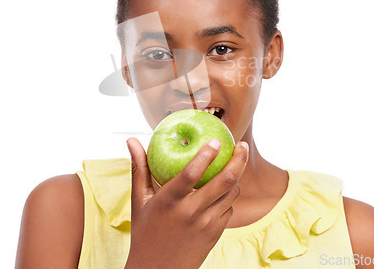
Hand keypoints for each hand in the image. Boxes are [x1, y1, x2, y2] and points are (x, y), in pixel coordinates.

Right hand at [124, 137, 248, 268]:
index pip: (191, 173)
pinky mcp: (215, 234)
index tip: (217, 139)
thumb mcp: (139, 201)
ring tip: (235, 162)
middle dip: (239, 159)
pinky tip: (224, 188)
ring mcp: (206, 225)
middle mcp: (190, 213)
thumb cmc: (145, 232)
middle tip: (242, 145)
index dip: (207, 154)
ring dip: (236, 176)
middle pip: (224, 181)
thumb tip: (132, 139)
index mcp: (168, 201)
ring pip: (232, 194)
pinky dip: (229, 195)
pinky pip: (229, 208)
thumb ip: (139, 168)